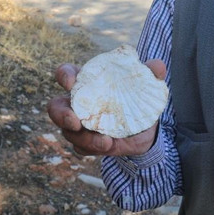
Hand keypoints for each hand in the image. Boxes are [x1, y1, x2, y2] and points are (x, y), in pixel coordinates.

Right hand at [47, 59, 166, 156]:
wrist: (145, 128)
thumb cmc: (137, 97)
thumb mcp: (146, 85)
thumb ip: (150, 73)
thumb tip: (158, 66)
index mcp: (86, 81)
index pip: (66, 73)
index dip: (64, 76)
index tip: (70, 83)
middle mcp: (76, 103)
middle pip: (55, 108)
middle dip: (61, 115)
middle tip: (75, 122)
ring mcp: (78, 125)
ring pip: (69, 132)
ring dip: (84, 138)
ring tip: (105, 142)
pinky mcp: (86, 143)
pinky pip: (81, 148)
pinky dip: (93, 148)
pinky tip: (109, 146)